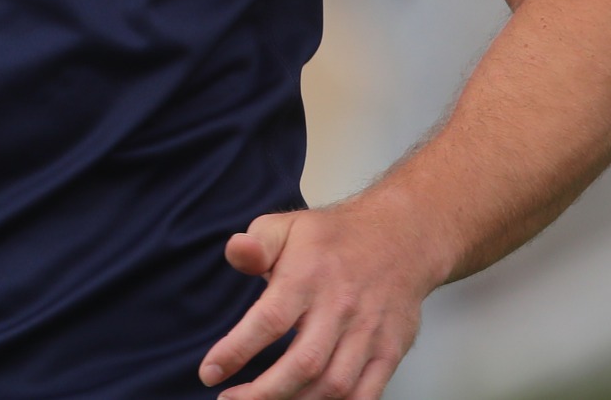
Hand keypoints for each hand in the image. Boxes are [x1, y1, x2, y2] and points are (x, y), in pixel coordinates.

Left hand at [197, 199, 442, 398]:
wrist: (400, 237)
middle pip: (303, 363)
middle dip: (264, 392)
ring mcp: (369, 332)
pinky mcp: (390, 351)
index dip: (236, 351)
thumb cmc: (331, 238)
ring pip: (334, 385)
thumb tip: (237, 251)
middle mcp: (340, 307)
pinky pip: (366, 394)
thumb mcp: (285, 227)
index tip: (209, 372)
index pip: (269, 320)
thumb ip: (256, 243)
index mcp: (308, 276)